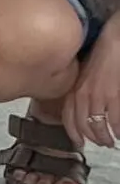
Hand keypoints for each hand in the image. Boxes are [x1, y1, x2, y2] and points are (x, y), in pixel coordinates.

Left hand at [65, 22, 119, 152]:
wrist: (115, 40)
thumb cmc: (102, 53)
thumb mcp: (85, 73)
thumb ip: (82, 89)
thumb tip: (87, 106)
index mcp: (74, 87)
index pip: (68, 117)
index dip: (73, 133)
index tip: (78, 142)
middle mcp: (83, 94)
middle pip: (83, 125)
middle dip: (92, 138)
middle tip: (101, 143)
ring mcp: (98, 95)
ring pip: (98, 126)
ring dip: (105, 137)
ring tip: (111, 141)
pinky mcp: (114, 95)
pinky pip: (115, 120)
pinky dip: (118, 129)